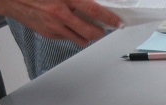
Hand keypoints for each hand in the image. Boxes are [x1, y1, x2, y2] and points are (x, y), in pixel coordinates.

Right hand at [0, 0, 122, 45]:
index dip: (108, 18)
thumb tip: (90, 1)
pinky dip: (72, 33)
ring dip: (87, 36)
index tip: (118, 22)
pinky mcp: (48, 34)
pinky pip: (66, 38)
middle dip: (100, 33)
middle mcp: (60, 14)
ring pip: (80, 39)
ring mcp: (54, 27)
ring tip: (88, 28)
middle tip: (104, 29)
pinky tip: (69, 25)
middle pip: (90, 33)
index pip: (93, 11)